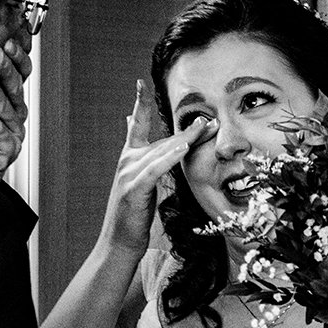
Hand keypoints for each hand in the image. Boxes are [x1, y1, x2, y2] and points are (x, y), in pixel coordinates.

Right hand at [97, 79, 217, 253]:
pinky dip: (170, 157)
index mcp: (128, 159)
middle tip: (209, 119)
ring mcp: (128, 174)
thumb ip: (148, 165)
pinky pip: (156, 169)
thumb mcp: (141, 186)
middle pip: (161, 139)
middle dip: (186, 130)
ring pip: (161, 151)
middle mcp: (126, 161)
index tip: (140, 84)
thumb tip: (160, 150)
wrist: (118, 243)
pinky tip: (184, 148)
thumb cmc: (133, 217)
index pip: (135, 125)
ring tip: (205, 128)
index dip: (138, 104)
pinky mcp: (134, 188)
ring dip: (185, 139)